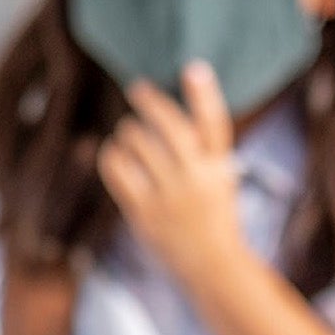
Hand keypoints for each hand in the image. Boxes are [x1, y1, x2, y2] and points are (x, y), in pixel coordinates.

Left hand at [96, 64, 246, 281]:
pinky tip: (114, 151)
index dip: (204, 94)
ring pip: (140, 144)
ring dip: (130, 130)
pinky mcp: (145, 214)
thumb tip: (172, 108)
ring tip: (129, 131)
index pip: (215, 125)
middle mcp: (197, 179)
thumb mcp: (220, 179)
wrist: (212, 266)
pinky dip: (113, 155)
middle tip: (138, 89)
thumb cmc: (214, 215)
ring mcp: (170, 198)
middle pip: (172, 128)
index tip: (192, 68)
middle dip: (151, 103)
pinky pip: (120, 171)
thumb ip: (203, 149)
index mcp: (220, 169)